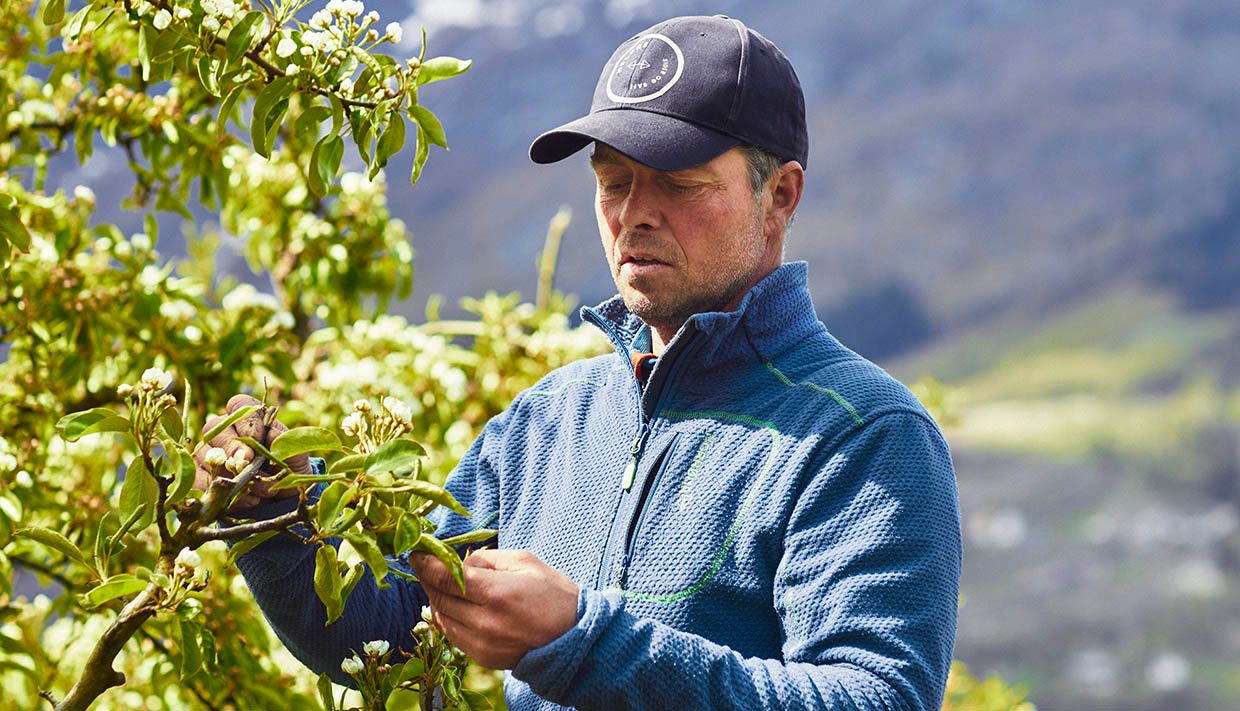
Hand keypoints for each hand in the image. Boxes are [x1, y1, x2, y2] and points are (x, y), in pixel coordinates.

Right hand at [193, 394, 310, 509]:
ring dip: (231, 471)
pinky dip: (222, 489)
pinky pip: (199, 479)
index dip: (246, 422)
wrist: (285, 495)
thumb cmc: (288, 466)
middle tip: (248, 462)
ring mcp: (209, 453)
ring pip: (205, 453)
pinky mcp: (202, 476)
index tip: (258, 439)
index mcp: (249, 418)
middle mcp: (225, 431)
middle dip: (233, 447)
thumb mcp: (294, 453)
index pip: (239, 405)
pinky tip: (248, 498)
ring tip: (259, 485)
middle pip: (214, 428)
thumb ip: (282, 441)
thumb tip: (269, 434)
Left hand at [409, 549, 579, 669]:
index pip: (447, 578)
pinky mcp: (482, 657)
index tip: (416, 553)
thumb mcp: (525, 562)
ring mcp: (482, 644)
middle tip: (425, 563)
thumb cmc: (553, 593)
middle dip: (428, 578)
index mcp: (498, 594)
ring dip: (435, 597)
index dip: (426, 564)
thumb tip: (459, 561)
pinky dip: (446, 616)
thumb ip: (488, 559)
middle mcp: (485, 622)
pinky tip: (451, 603)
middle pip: (440, 597)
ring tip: (438, 582)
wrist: (574, 637)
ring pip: (442, 618)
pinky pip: (452, 634)